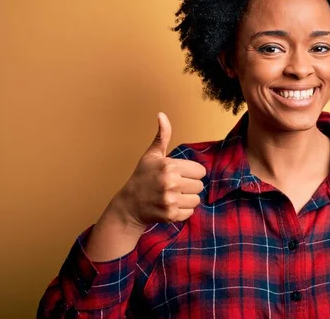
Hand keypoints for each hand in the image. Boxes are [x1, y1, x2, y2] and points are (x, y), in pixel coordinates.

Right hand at [113, 112, 205, 228]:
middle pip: (199, 186)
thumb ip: (162, 136)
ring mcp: (170, 200)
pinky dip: (183, 211)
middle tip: (174, 186)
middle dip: (189, 186)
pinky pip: (190, 212)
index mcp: (169, 166)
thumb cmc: (142, 177)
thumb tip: (162, 114)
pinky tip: (170, 206)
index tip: (179, 175)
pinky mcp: (170, 215)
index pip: (200, 171)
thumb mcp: (152, 155)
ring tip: (173, 196)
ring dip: (187, 199)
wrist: (129, 205)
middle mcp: (170, 183)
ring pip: (196, 200)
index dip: (191, 173)